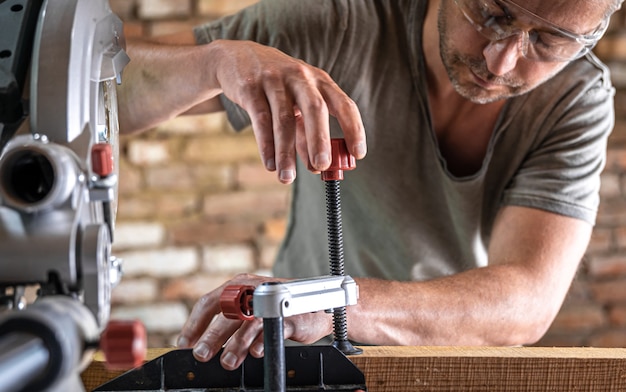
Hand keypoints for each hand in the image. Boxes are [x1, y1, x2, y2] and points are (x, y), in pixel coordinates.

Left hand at [176, 273, 333, 369]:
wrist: (317, 308)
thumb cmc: (278, 310)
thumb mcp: (249, 311)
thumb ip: (229, 322)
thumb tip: (202, 343)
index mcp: (238, 286)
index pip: (209, 302)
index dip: (195, 323)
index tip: (184, 343)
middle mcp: (252, 290)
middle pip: (226, 313)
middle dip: (212, 336)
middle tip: (201, 355)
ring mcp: (272, 301)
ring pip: (249, 323)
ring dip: (237, 344)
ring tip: (228, 362)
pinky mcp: (290, 314)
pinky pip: (274, 328)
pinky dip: (263, 341)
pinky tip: (256, 353)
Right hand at [210, 40, 366, 183]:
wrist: (238, 58)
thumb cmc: (277, 87)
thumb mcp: (297, 103)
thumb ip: (307, 133)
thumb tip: (316, 167)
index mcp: (320, 81)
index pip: (344, 104)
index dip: (354, 129)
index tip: (358, 154)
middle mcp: (301, 77)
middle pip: (315, 108)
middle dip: (320, 139)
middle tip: (322, 166)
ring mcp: (274, 79)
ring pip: (283, 119)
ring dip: (286, 152)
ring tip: (287, 177)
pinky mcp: (250, 87)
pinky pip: (260, 119)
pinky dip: (266, 145)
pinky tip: (270, 164)